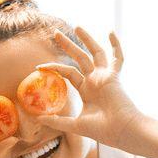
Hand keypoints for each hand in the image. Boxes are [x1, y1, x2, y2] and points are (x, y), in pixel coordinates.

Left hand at [36, 28, 142, 149]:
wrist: (119, 131)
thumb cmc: (101, 130)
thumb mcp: (74, 124)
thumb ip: (57, 121)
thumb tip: (37, 119)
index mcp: (86, 90)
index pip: (68, 72)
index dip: (54, 67)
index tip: (38, 67)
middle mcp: (95, 80)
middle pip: (79, 58)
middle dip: (67, 45)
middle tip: (55, 33)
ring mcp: (105, 77)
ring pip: (95, 53)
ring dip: (86, 39)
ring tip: (76, 26)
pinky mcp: (113, 77)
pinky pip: (118, 58)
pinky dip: (116, 45)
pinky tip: (110, 32)